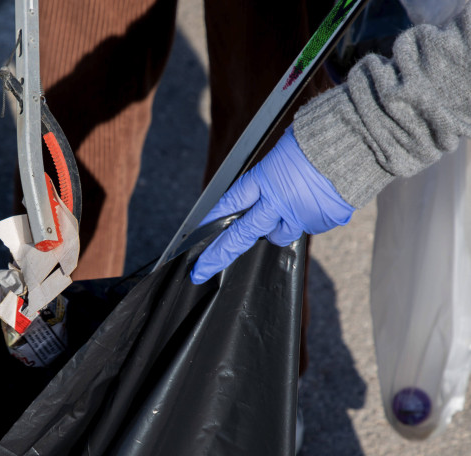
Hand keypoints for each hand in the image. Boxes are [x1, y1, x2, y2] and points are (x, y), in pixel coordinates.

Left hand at [190, 128, 354, 283]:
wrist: (358, 139)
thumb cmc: (319, 138)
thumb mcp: (282, 152)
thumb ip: (268, 178)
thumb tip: (263, 194)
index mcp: (265, 178)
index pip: (230, 203)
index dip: (211, 219)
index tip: (198, 231)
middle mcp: (279, 202)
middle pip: (242, 234)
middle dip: (219, 255)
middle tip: (201, 271)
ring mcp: (302, 216)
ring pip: (280, 234)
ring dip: (278, 226)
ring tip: (295, 200)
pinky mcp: (323, 222)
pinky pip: (309, 226)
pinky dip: (309, 216)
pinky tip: (320, 197)